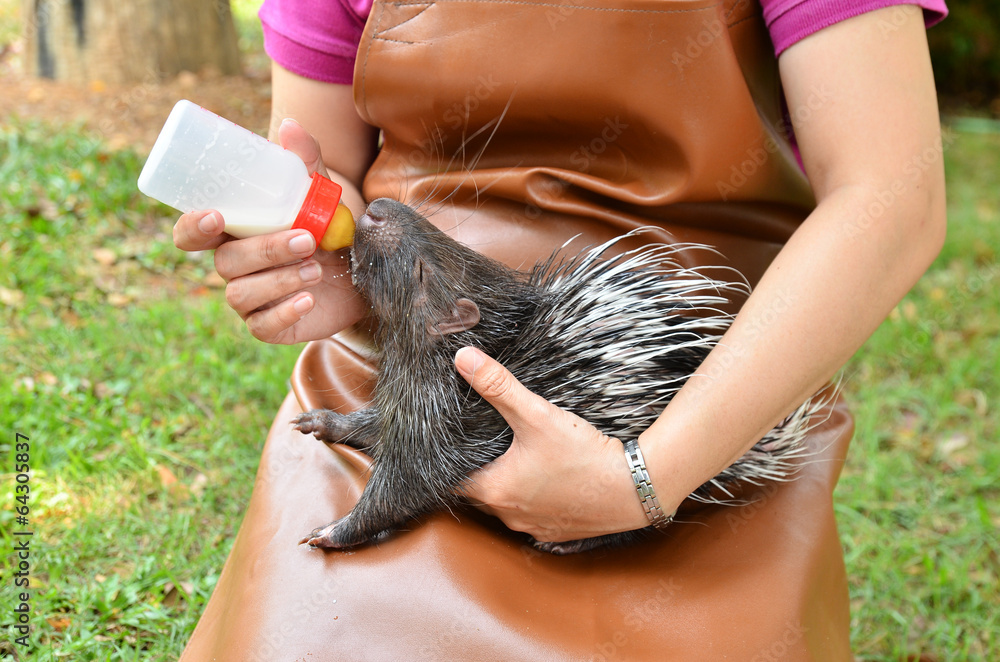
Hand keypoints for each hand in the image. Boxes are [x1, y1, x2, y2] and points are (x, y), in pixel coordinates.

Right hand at [172, 119, 367, 343]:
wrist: (364, 271)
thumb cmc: (329, 229)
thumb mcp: (321, 194)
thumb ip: (306, 163)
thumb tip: (290, 126)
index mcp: (234, 232)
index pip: (192, 234)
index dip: (192, 227)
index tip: (214, 216)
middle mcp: (235, 266)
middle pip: (226, 261)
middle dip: (265, 250)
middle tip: (305, 240)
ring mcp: (250, 298)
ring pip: (242, 293)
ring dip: (280, 278)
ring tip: (317, 268)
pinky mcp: (272, 325)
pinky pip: (262, 326)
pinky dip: (284, 312)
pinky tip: (308, 299)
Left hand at [455, 347, 649, 541]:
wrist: (635, 489)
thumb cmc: (584, 456)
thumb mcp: (537, 415)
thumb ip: (498, 386)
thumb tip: (463, 359)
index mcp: (494, 491)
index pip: (450, 479)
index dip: (447, 459)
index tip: (450, 440)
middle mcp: (508, 515)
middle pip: (477, 493)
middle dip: (476, 469)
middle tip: (478, 442)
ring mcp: (532, 527)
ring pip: (504, 504)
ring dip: (504, 484)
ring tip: (509, 456)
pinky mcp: (555, 532)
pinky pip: (531, 515)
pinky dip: (529, 497)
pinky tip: (541, 476)